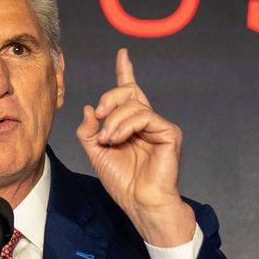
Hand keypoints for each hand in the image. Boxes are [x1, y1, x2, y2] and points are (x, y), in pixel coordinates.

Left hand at [75, 48, 196, 246]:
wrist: (140, 203)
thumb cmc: (123, 182)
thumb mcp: (96, 153)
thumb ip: (90, 131)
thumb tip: (89, 109)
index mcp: (131, 125)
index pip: (130, 92)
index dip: (125, 71)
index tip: (123, 54)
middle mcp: (147, 122)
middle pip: (130, 92)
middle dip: (110, 98)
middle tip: (99, 115)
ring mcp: (159, 127)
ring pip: (135, 104)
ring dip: (114, 120)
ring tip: (108, 139)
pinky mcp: (169, 133)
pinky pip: (145, 116)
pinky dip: (126, 125)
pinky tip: (117, 139)